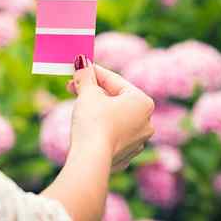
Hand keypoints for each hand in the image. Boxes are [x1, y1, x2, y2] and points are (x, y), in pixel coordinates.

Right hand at [68, 57, 154, 171]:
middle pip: (115, 98)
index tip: (79, 67)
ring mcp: (138, 140)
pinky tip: (86, 124)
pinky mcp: (126, 154)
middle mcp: (147, 121)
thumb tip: (81, 61)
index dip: (93, 72)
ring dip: (97, 108)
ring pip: (115, 116)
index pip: (114, 80)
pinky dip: (101, 126)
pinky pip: (113, 133)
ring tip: (78, 103)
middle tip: (74, 85)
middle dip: (93, 90)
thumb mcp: (87, 93)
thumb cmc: (93, 122)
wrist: (91, 160)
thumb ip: (85, 75)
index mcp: (142, 102)